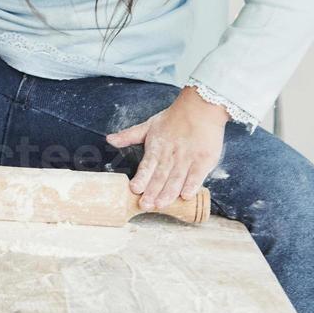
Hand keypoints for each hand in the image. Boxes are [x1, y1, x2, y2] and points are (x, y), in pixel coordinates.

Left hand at [105, 87, 226, 209]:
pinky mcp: (204, 159)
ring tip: (161, 204)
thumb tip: (109, 139)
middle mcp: (171, 155)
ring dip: (169, 192)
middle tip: (145, 205)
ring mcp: (188, 158)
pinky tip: (186, 196)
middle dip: (152, 192)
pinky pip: (197, 175)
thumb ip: (129, 136)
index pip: (147, 166)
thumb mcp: (149, 125)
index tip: (134, 189)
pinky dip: (192, 185)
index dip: (141, 178)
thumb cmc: (174, 118)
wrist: (200, 107)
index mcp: (156, 148)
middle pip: (160, 176)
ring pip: (177, 178)